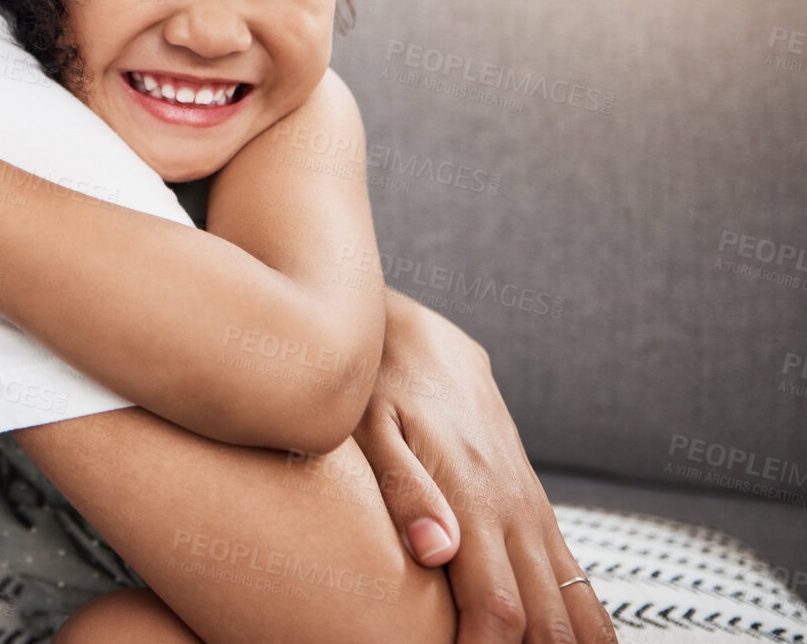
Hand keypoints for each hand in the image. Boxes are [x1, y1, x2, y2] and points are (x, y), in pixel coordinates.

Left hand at [354, 292, 616, 643]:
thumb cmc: (379, 382)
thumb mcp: (371, 427)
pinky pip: (571, 574)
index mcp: (476, 497)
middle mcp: (516, 508)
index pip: (498, 608)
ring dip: (565, 643)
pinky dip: (577, 618)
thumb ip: (405, 491)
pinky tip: (567, 643)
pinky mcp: (532, 503)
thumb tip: (438, 552)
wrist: (413, 335)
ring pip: (572, 601)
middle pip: (547, 618)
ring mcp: (530, 507)